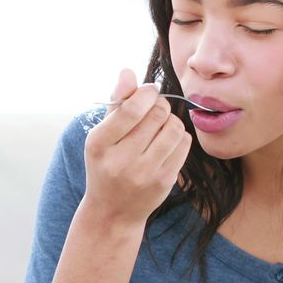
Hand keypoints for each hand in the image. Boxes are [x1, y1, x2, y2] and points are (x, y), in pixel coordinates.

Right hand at [82, 68, 192, 226]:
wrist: (113, 211)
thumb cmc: (107, 163)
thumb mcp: (102, 133)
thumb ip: (116, 101)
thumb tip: (128, 71)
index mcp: (99, 143)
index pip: (133, 107)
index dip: (147, 93)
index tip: (148, 92)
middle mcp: (120, 160)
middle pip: (158, 113)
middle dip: (160, 105)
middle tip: (154, 110)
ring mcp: (144, 173)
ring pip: (174, 127)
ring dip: (171, 120)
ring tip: (161, 127)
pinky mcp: (164, 182)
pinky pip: (184, 144)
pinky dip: (179, 137)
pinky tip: (167, 143)